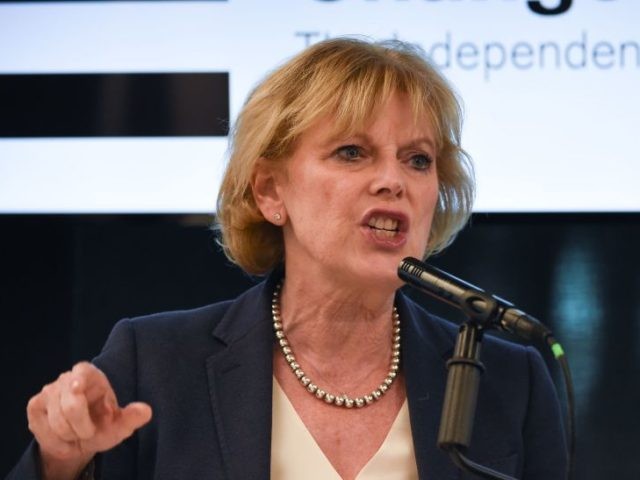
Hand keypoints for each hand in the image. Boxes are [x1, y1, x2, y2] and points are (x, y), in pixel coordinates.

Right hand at [27, 362, 151, 477]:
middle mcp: (67, 378)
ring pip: (57, 423)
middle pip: (70, 407)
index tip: (78, 388)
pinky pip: (43, 430)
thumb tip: (146, 411)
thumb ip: (132, 417)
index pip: (82, 372)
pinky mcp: (35, 406)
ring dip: (70, 436)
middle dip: (82, 428)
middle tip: (89, 432)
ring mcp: (48, 390)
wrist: (79, 439)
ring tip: (77, 434)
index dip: (78, 382)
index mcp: (90, 374)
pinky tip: (63, 437)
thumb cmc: (102, 424)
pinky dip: (56, 442)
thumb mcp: (119, 424)